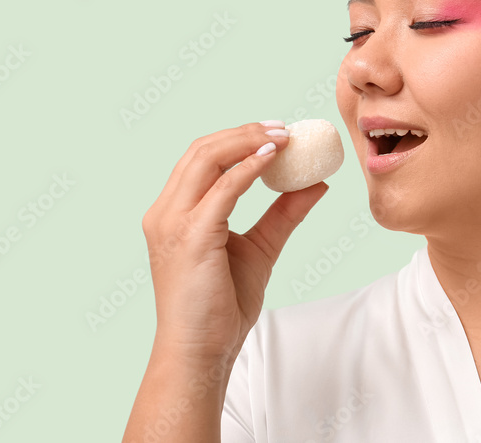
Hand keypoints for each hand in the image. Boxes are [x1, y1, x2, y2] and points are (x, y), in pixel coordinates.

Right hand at [141, 121, 327, 361]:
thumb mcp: (259, 249)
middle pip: (201, 150)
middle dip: (243, 132)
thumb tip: (316, 185)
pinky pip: (223, 188)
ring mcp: (172, 223)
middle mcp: (165, 213)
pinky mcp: (190, 236)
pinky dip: (249, 168)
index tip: (276, 132)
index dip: (237, 139)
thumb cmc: (220, 308)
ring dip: (247, 141)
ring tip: (283, 137)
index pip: (201, 160)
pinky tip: (274, 159)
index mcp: (172, 213)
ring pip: (207, 159)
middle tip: (283, 127)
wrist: (200, 353)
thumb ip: (283, 214)